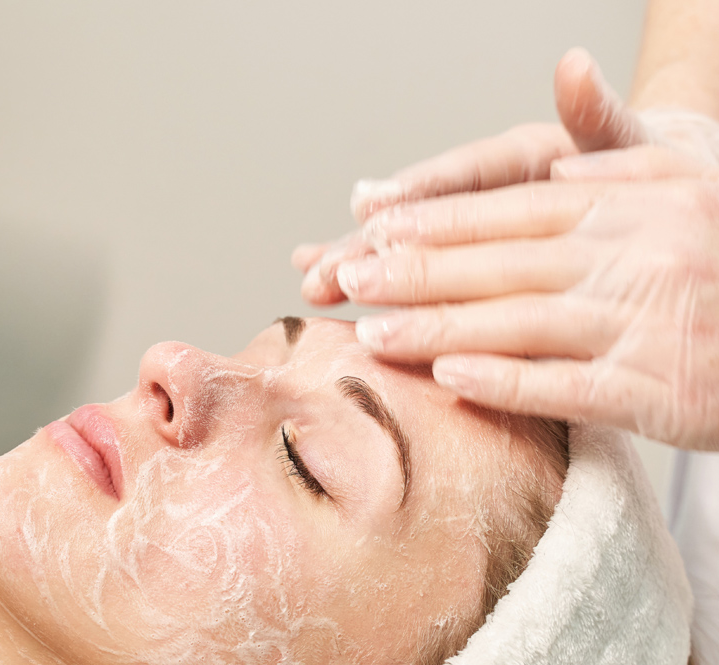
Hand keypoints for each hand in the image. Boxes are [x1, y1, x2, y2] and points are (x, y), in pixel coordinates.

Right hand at [296, 48, 651, 304]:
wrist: (667, 202)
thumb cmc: (654, 176)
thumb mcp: (636, 149)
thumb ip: (596, 118)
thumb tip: (575, 68)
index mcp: (525, 156)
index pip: (465, 174)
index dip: (418, 193)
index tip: (372, 208)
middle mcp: (488, 189)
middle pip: (420, 215)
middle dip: (369, 244)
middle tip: (326, 271)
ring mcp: (474, 223)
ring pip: (406, 244)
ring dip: (357, 261)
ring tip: (312, 280)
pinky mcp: (469, 256)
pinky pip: (416, 266)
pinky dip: (371, 270)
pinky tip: (324, 274)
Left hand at [344, 174, 718, 449]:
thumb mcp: (683, 185)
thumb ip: (614, 169)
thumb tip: (551, 168)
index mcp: (625, 203)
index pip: (506, 209)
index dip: (433, 221)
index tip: (371, 230)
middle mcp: (627, 254)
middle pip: (497, 262)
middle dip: (413, 271)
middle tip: (346, 280)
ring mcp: (639, 321)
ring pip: (517, 321)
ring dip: (439, 327)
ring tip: (373, 334)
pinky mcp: (655, 387)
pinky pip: (566, 384)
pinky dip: (505, 380)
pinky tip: (449, 378)